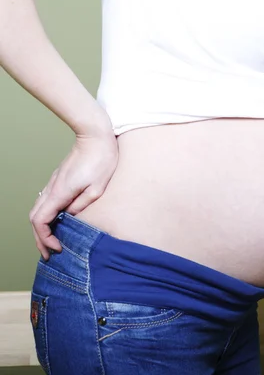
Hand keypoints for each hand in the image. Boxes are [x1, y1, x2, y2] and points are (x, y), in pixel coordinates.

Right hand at [30, 133, 117, 259]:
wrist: (96, 137)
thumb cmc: (101, 160)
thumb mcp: (98, 187)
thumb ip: (83, 205)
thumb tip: (71, 217)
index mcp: (59, 193)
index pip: (40, 221)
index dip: (45, 238)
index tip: (57, 248)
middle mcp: (52, 189)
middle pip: (35, 218)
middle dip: (40, 238)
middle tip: (50, 254)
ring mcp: (54, 184)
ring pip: (39, 210)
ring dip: (43, 228)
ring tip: (52, 242)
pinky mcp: (59, 181)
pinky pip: (47, 203)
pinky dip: (48, 217)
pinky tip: (58, 223)